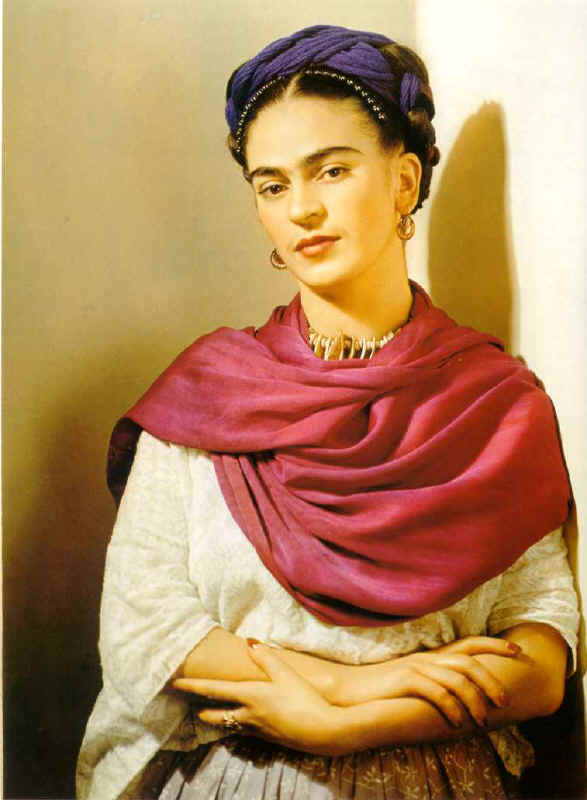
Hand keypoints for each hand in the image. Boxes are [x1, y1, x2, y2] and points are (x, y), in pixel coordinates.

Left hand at [172, 642, 344, 754]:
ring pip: (228, 724)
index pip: (214, 690)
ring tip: (206, 714)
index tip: (175, 684)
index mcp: (250, 695)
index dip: (193, 686)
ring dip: (216, 718)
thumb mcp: (286, 673)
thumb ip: (267, 657)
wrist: (324, 731)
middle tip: (187, 705)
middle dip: (200, 709)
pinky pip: (243, 731)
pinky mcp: (268, 738)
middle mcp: (248, 715)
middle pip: (216, 714)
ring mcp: (257, 729)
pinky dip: (234, 725)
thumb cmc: (305, 699)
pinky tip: (240, 722)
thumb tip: (249, 642)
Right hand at [337, 636, 520, 727]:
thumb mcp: (412, 681)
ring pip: (457, 678)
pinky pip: (437, 693)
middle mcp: (427, 658)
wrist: (347, 688)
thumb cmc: (381, 689)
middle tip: (505, 702)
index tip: (518, 650)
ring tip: (483, 721)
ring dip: (475, 701)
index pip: (469, 643)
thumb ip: (434, 681)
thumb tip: (462, 696)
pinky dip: (452, 709)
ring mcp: (416, 667)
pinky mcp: (405, 680)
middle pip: (469, 661)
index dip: (494, 644)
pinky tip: (457, 724)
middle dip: (492, 680)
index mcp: (432, 656)